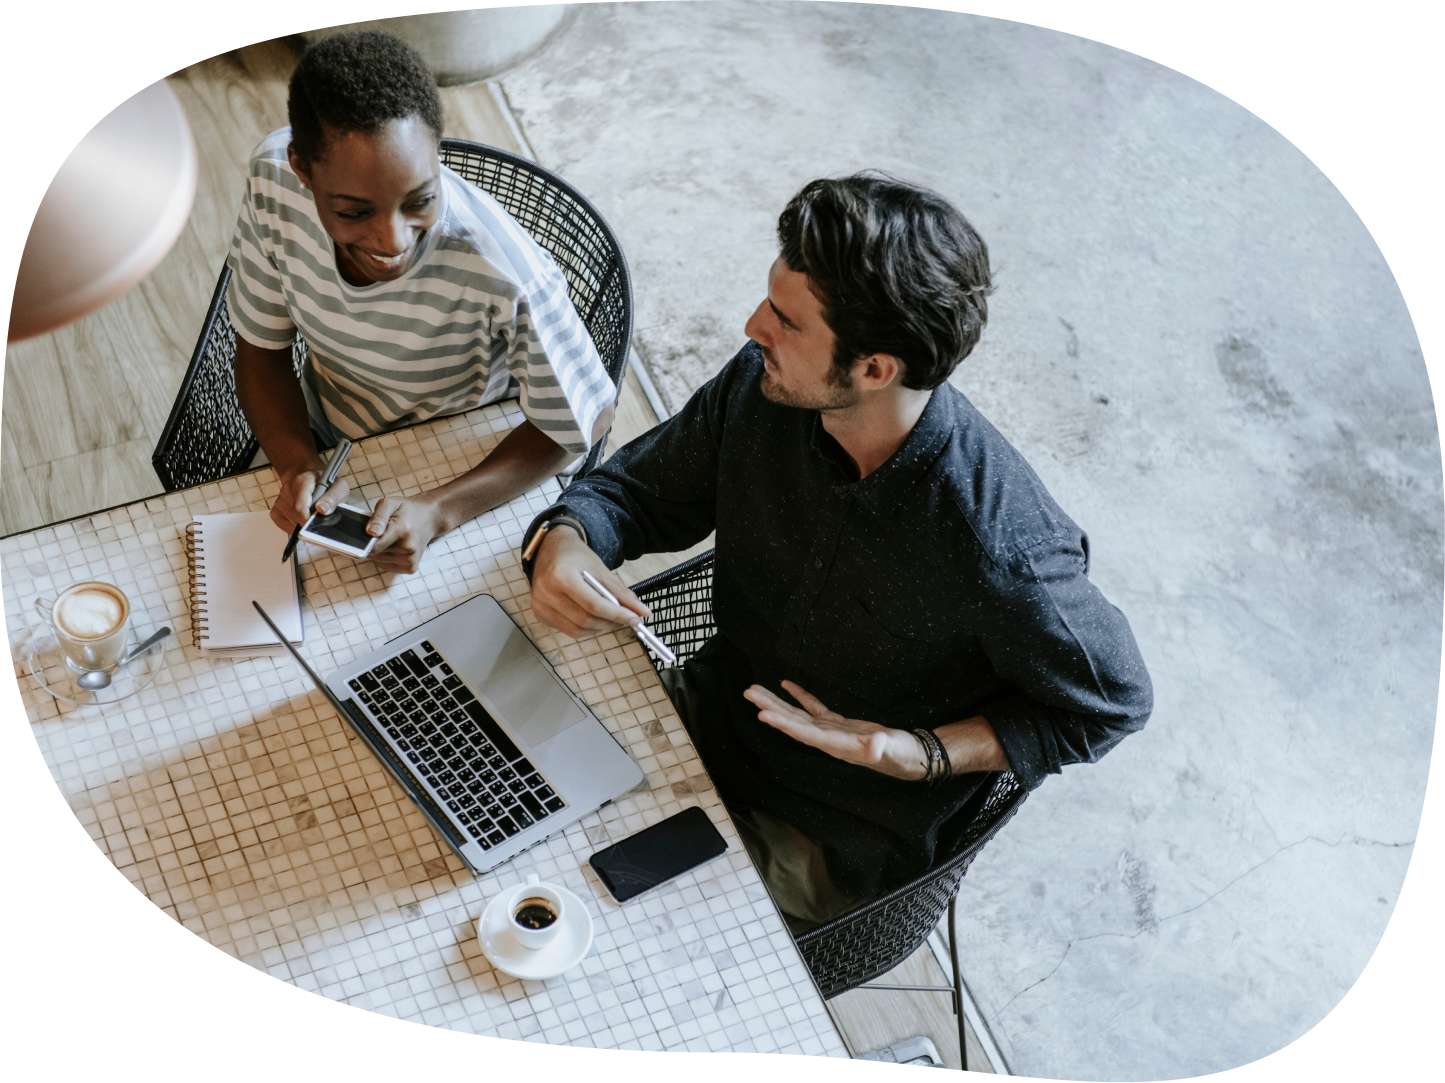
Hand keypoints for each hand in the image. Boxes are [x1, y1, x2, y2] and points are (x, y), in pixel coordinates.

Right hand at [272, 466, 350, 534]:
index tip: (316, 526)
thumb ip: (333, 497)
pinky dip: (297, 527)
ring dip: (305, 525)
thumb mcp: (338, 486)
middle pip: (297, 517)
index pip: (300, 506)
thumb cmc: (325, 483)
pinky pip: (286, 527)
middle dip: (310, 524)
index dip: (308, 520)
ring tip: (312, 515)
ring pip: (292, 524)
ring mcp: (279, 502)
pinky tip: (303, 519)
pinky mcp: (275, 512)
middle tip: (320, 521)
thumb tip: (322, 510)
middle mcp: (287, 491)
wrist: (307, 476)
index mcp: (302, 482)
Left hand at [364, 494, 444, 573]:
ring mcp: (410, 560)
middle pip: (374, 554)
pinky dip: (384, 558)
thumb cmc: (407, 510)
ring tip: (389, 538)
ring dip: (379, 551)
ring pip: (378, 561)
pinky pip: (386, 566)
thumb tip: (370, 533)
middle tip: (382, 532)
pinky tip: (392, 547)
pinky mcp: (410, 568)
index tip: (364, 536)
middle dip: (372, 544)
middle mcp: (408, 548)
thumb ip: (378, 517)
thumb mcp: (390, 503)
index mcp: (402, 530)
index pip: (373, 546)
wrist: (429, 518)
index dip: (364, 541)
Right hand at [530, 525, 650, 636]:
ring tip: (609, 618)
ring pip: (576, 630)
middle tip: (625, 619)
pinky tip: (591, 616)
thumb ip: (621, 593)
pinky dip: (584, 628)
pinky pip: (567, 629)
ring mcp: (539, 605)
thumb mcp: (600, 570)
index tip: (635, 619)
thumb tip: (642, 612)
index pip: (593, 604)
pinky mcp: (539, 614)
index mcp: (561, 576)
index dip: (616, 615)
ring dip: (598, 628)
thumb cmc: (575, 557)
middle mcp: (546, 592)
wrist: (550, 549)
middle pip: (585, 620)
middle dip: (610, 623)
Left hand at [743, 680, 925, 779]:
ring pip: (798, 714)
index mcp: (835, 744)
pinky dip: (800, 697)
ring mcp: (830, 731)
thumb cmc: (899, 754)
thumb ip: (880, 747)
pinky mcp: (838, 723)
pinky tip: (787, 686)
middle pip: (792, 722)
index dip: (783, 723)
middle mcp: (826, 739)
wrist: (908, 756)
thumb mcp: (891, 749)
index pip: (803, 732)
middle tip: (749, 693)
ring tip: (757, 690)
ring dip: (777, 702)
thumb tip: (875, 746)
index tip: (763, 713)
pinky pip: (813, 708)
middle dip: (770, 707)